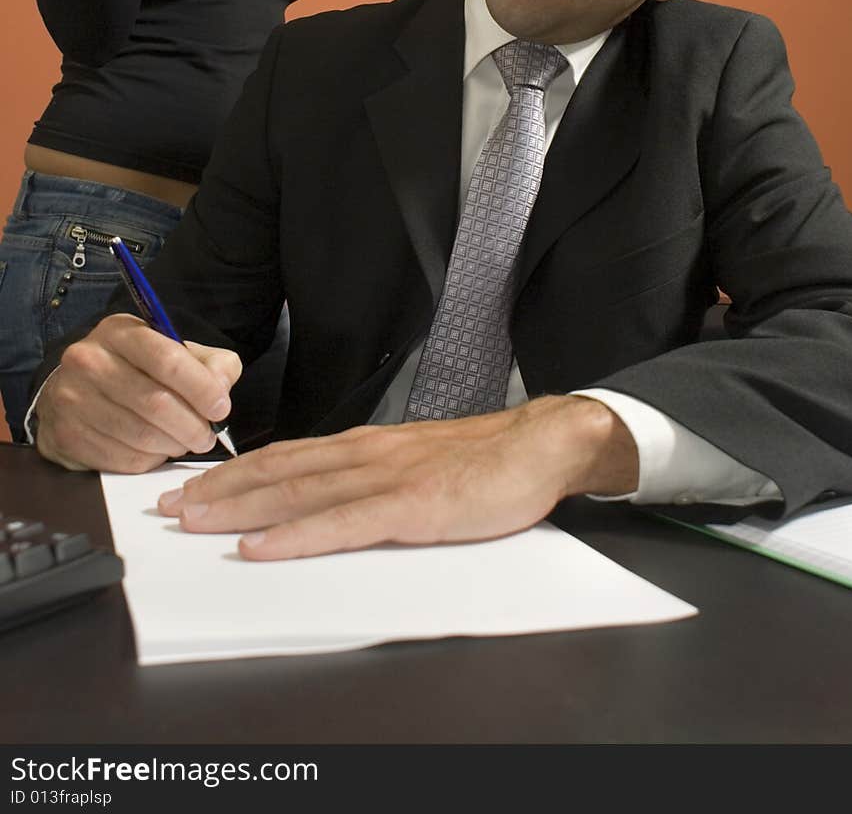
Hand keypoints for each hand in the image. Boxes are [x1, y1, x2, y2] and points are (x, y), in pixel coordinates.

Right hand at [35, 313, 241, 472]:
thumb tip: (221, 389)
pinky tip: (155, 451)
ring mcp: (72, 398)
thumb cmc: (135, 370)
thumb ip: (210, 363)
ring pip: (141, 435)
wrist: (75, 390)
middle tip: (207, 436)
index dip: (201, 388)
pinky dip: (149, 460)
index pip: (167, 359)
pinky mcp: (65, 434)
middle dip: (192, 426)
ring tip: (184, 443)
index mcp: (119, 331)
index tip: (221, 408)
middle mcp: (89, 360)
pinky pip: (121, 458)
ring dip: (173, 445)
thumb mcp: (173, 351)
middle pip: (156, 403)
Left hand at [158, 395, 638, 558]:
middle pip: (278, 472)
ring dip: (240, 509)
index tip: (190, 488)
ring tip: (194, 522)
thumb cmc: (483, 462)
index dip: (234, 473)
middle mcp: (365, 454)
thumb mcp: (417, 463)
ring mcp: (386, 478)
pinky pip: (342, 524)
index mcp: (366, 446)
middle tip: (169, 508)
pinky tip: (263, 547)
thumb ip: (372, 478)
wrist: (540, 447)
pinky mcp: (411, 506)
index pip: (285, 456)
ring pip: (298, 494)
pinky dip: (296, 536)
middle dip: (218, 491)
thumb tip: (329, 499)